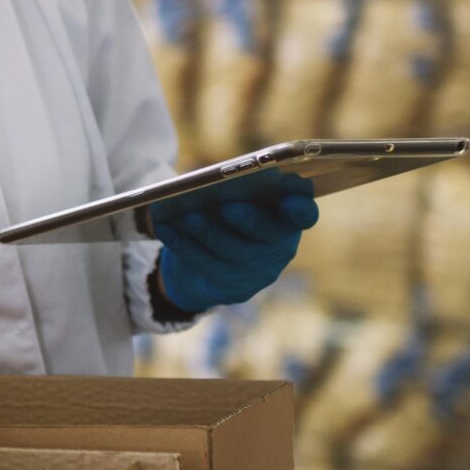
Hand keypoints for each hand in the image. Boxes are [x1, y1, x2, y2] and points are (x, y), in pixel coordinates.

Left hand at [152, 176, 318, 312]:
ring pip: (231, 251)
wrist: (217, 265)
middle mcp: (280, 246)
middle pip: (268, 234)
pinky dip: (182, 243)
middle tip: (228, 207)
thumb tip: (212, 180)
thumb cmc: (231, 217)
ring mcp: (258, 271)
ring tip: (185, 215)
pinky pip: (204, 264)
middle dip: (248, 220)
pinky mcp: (232, 289)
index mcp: (288, 217)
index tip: (290, 190)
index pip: (304, 213)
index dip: (300, 205)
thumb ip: (238, 189)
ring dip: (206, 231)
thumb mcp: (241, 201)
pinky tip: (165, 227)